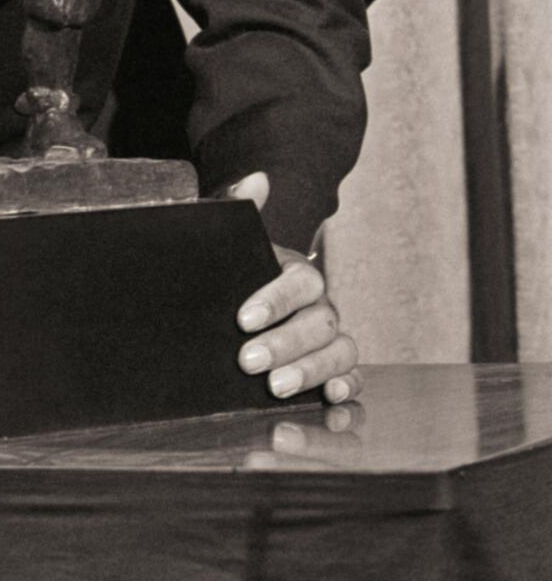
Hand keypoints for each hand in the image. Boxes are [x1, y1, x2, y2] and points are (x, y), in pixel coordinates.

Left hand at [221, 172, 361, 405]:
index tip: (243, 318)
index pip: (300, 282)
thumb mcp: (229, 245)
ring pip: (340, 352)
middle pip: (321, 322)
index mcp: (298, 274)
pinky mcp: (333, 371)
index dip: (276, 300)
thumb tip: (256, 179)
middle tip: (247, 360)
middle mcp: (321, 306)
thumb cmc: (235, 275)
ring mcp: (330, 339)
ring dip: (312, 370)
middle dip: (286, 343)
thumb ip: (238, 208)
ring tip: (275, 387)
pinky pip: (352, 379)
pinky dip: (347, 391)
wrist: (233, 311)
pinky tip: (330, 401)